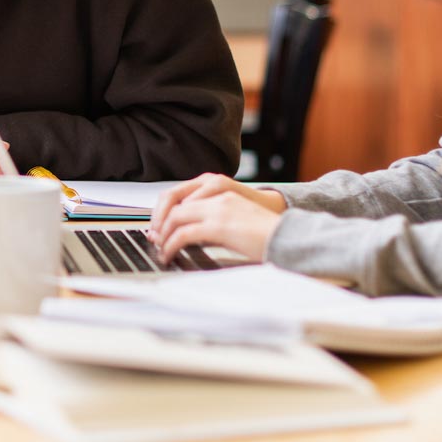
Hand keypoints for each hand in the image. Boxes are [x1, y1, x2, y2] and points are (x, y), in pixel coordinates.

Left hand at [146, 174, 285, 264]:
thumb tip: (189, 233)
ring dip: (163, 234)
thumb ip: (213, 217)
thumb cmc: (265, 229)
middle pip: (171, 200)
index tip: (156, 226)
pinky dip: (171, 245)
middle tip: (153, 238)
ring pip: (175, 217)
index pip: (179, 192)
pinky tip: (170, 254)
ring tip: (161, 249)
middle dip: (158, 221)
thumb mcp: (234, 216)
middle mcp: (216, 193)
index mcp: (218, 187)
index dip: (162, 209)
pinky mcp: (219, 225)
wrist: (288, 234)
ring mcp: (217, 208)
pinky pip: (184, 233)